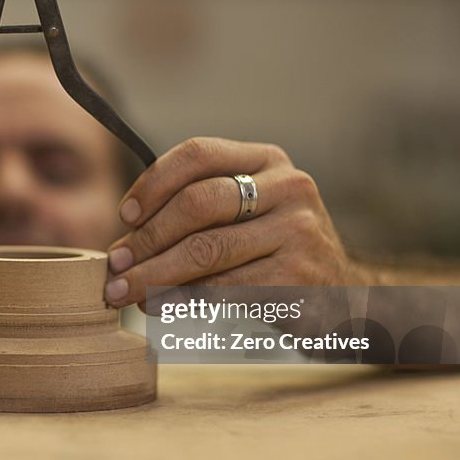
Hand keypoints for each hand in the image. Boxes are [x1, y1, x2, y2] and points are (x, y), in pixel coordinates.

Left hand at [104, 137, 374, 306]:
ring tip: (124, 292)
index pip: (199, 153)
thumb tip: (124, 239)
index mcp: (268, 160)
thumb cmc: (275, 249)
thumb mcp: (248, 211)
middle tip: (115, 264)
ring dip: (154, 275)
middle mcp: (289, 187)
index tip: (124, 217)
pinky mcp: (298, 278)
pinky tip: (159, 306)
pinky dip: (182, 300)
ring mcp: (298, 232)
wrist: (344, 294)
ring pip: (205, 251)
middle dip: (147, 238)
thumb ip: (197, 208)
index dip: (153, 183)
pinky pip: (223, 288)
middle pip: (197, 203)